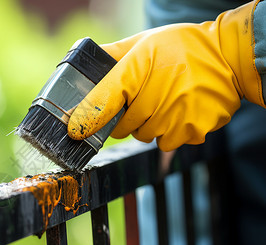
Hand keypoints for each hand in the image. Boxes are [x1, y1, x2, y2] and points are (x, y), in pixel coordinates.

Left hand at [67, 1, 263, 150]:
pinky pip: (168, 142)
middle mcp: (155, 95)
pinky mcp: (193, 130)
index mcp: (138, 69)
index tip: (75, 130)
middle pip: (123, 127)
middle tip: (143, 100)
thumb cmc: (182, 48)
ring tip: (165, 103)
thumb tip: (88, 62)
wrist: (228, 56)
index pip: (105, 99)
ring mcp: (175, 115)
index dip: (87, 117)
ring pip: (146, 136)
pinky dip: (171, 132)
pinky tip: (180, 112)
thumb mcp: (145, 43)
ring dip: (150, 126)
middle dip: (127, 119)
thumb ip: (115, 55)